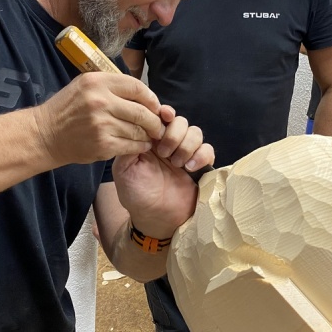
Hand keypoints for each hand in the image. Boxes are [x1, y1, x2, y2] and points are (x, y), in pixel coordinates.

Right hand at [32, 72, 165, 165]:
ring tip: (150, 135)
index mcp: (97, 82)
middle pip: (142, 111)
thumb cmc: (67, 109)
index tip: (155, 105)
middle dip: (154, 120)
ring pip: (139, 130)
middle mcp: (100, 101)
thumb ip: (111, 86)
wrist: (46, 134)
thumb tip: (143, 94)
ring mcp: (102, 124)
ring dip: (148, 135)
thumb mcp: (84, 85)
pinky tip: (141, 145)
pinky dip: (140, 146)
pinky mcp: (103, 144)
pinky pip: (131, 145)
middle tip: (158, 125)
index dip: (151, 98)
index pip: (136, 87)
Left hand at [112, 114, 213, 238]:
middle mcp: (169, 143)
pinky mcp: (200, 165)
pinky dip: (201, 155)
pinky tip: (190, 168)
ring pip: (195, 132)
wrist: (155, 218)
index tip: (164, 115)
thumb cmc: (137, 195)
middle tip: (164, 154)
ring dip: (187, 145)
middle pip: (180, 121)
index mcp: (150, 140)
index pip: (160, 117)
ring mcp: (186, 153)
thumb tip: (140, 125)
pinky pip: (208, 149)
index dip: (164, 112)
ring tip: (177, 164)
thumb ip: (129, 145)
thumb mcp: (123, 169)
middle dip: (174, 134)